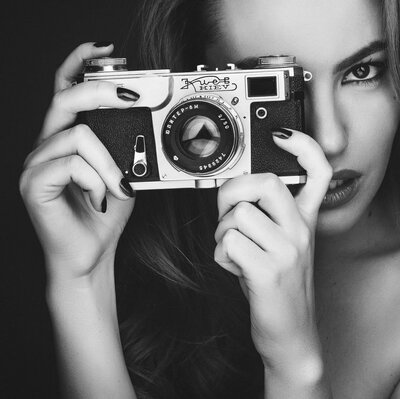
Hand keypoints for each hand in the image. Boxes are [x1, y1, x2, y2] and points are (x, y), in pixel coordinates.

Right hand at [20, 42, 136, 284]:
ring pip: (76, 137)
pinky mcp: (33, 185)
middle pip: (64, 100)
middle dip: (100, 91)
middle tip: (131, 96)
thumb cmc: (105, 214)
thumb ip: (124, 147)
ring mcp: (36, 164)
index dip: (79, 65)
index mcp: (67, 138)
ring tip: (120, 187)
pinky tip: (102, 196)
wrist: (90, 255)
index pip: (65, 90)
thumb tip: (142, 122)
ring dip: (109, 162)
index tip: (105, 50)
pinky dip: (95, 179)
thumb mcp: (123, 172)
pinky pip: (69, 164)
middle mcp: (47, 146)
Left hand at [214, 128, 331, 381]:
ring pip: (238, 215)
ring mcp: (287, 251)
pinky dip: (221, 255)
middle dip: (233, 190)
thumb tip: (234, 191)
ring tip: (235, 252)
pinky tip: (234, 269)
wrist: (293, 335)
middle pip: (266, 182)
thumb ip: (267, 217)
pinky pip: (229, 243)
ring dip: (223, 232)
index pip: (318, 173)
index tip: (281, 134)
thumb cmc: (280, 289)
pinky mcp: (268, 272)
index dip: (302, 146)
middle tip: (228, 211)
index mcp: (305, 222)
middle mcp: (300, 232)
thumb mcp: (282, 247)